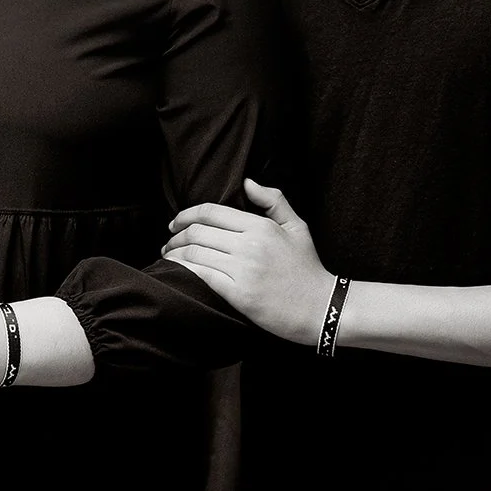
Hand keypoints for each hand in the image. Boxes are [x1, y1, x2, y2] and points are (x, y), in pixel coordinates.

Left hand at [163, 178, 333, 345]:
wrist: (322, 309)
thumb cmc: (307, 268)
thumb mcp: (297, 227)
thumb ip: (272, 200)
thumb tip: (246, 182)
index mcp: (261, 226)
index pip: (210, 212)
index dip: (185, 215)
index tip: (174, 223)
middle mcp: (250, 245)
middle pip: (197, 232)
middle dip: (175, 236)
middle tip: (168, 242)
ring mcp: (244, 270)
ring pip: (195, 252)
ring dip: (174, 253)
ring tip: (168, 256)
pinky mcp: (240, 294)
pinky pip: (201, 275)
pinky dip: (183, 270)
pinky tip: (176, 271)